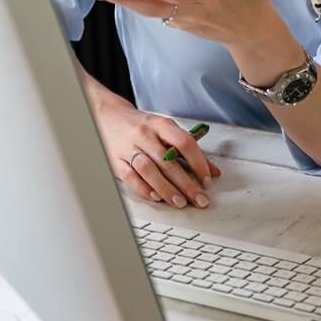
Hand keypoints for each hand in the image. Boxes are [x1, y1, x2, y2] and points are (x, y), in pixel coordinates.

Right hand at [92, 98, 219, 207]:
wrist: (107, 117)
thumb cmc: (141, 126)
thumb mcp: (166, 130)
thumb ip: (190, 150)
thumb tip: (213, 171)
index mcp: (161, 124)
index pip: (184, 142)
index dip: (198, 162)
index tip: (207, 179)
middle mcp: (145, 135)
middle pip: (168, 161)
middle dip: (186, 184)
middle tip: (199, 199)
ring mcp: (128, 148)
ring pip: (149, 170)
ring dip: (167, 189)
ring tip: (180, 202)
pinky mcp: (115, 160)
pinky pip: (131, 177)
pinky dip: (144, 189)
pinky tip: (156, 197)